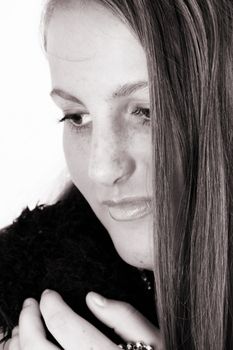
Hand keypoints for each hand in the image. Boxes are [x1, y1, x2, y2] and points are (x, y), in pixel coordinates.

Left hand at [5, 290, 162, 349]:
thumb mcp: (155, 339)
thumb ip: (125, 317)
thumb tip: (92, 298)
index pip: (66, 326)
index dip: (51, 305)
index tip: (48, 294)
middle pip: (39, 348)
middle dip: (28, 321)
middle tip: (29, 305)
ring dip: (20, 343)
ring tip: (24, 327)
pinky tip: (27, 349)